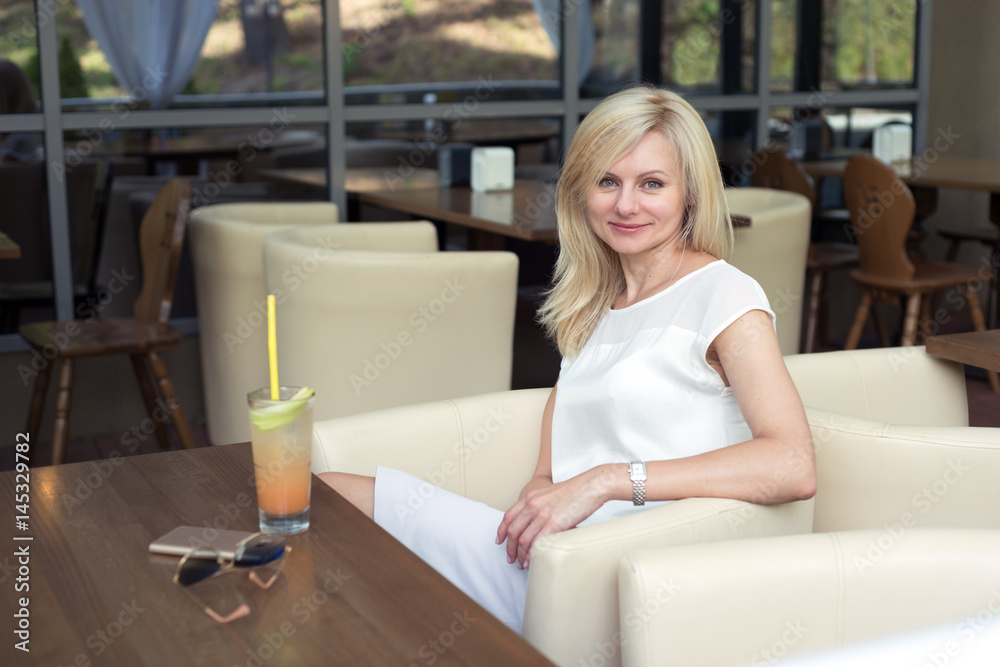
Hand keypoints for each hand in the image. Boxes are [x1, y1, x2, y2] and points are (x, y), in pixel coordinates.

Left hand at [495, 469, 613, 568]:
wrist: (590, 485)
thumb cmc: (575, 491)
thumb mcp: (550, 494)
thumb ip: (540, 505)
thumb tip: (537, 523)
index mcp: (530, 496)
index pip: (508, 516)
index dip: (501, 531)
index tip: (500, 541)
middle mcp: (532, 505)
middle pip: (513, 531)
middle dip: (510, 548)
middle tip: (510, 559)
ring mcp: (542, 514)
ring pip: (523, 540)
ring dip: (520, 555)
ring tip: (521, 564)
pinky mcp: (553, 523)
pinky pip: (537, 543)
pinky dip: (531, 555)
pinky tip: (532, 562)